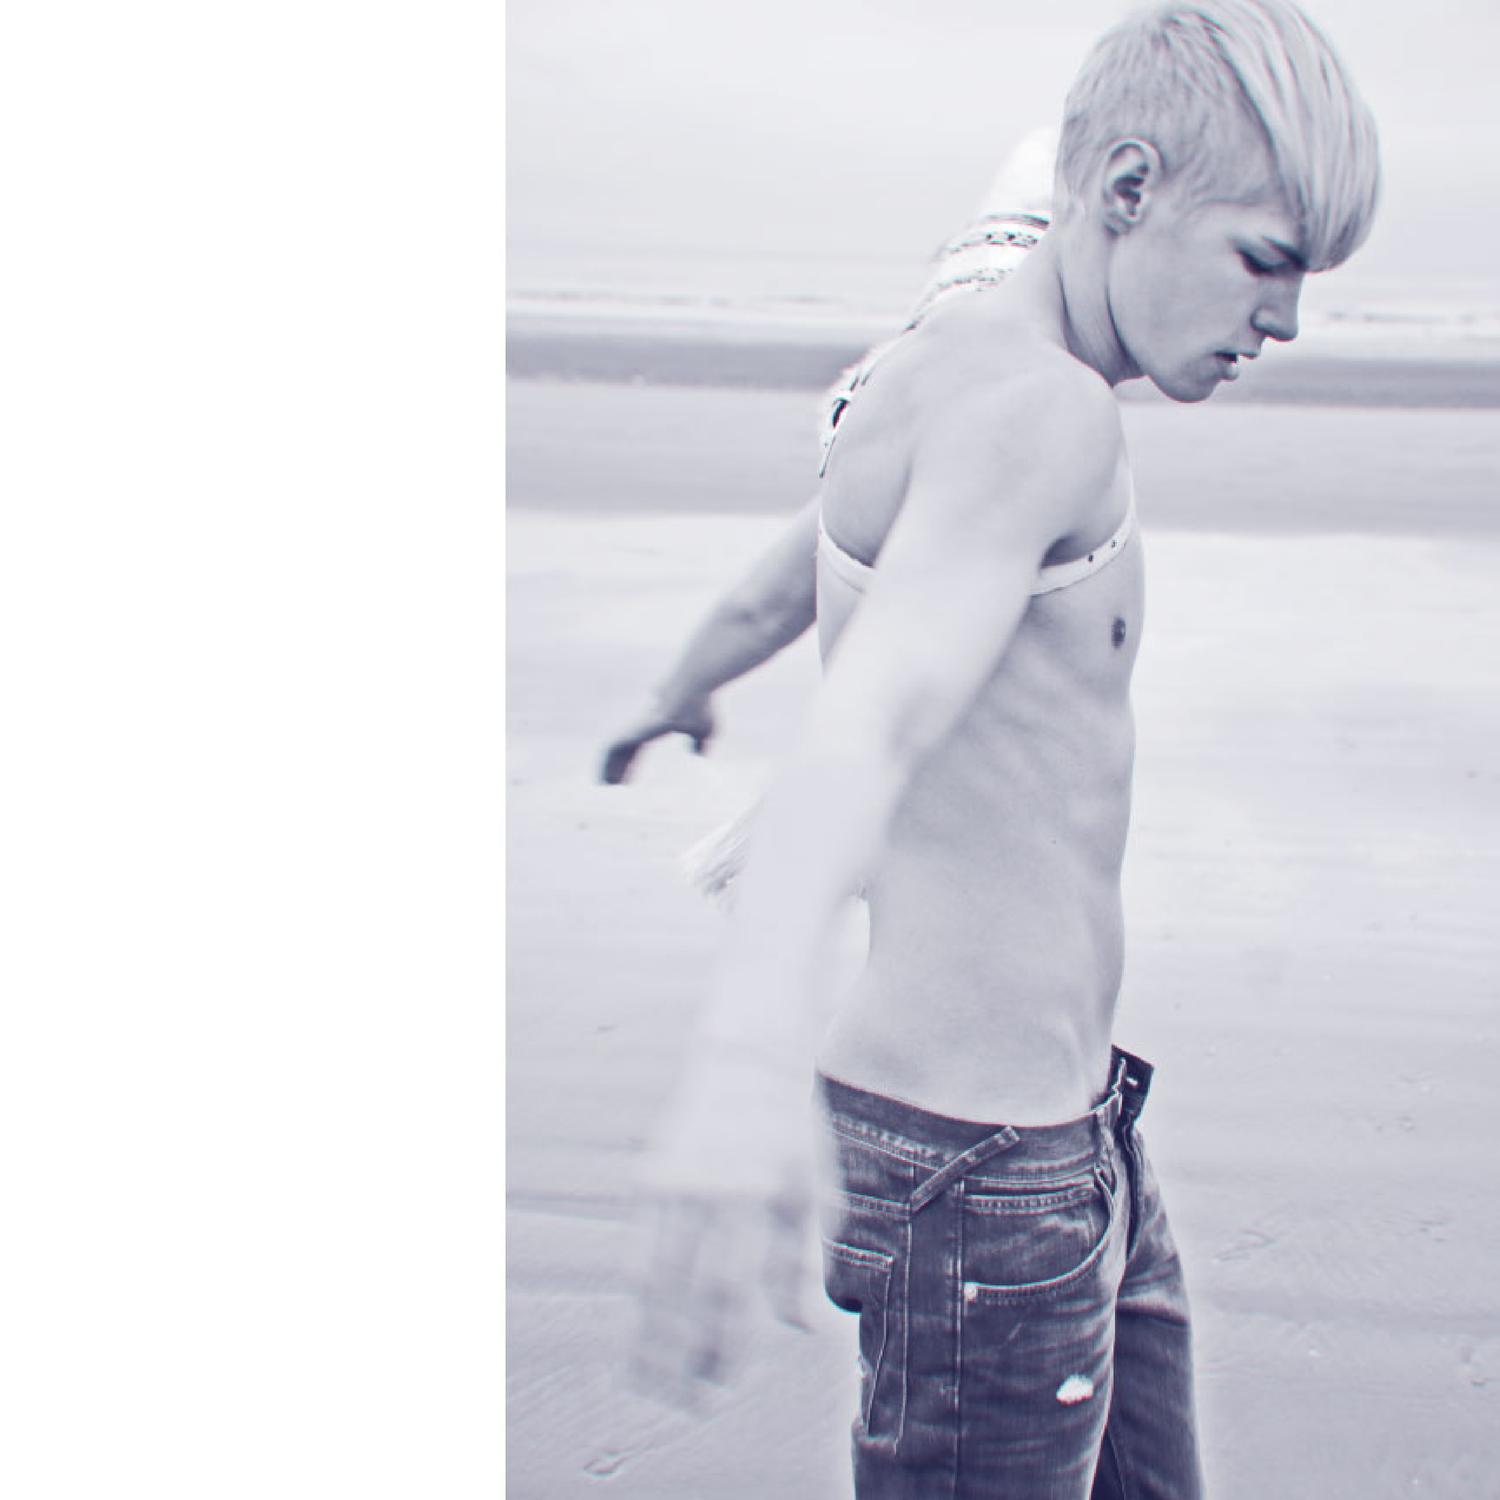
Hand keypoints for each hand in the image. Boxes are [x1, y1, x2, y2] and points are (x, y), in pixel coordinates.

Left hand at [600, 693, 716, 784]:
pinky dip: (604, 761)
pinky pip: (609, 747)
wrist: (691, 689)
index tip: (626, 781)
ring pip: (612, 750)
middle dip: (616, 768)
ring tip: (603, 785)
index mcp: (653, 728)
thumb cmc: (699, 707)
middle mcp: (640, 727)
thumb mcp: (703, 730)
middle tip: (610, 785)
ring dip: (606, 767)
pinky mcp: (631, 727)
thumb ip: (698, 742)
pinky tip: (603, 774)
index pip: (636, 750)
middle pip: (622, 751)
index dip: (630, 765)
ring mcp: (634, 727)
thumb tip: (699, 753)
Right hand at [627, 1051, 823, 1406]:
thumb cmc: (791, 1130)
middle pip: (683, 1293)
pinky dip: (639, 1296)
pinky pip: (637, 1250)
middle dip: (683, 1354)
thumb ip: (799, 1262)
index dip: (724, 1342)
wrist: (747, 1057)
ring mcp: (671, 1184)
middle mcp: (706, 1192)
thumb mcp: (813, 1190)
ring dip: (649, 1335)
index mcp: (754, 1194)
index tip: (725, 1382)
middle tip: (687, 1400)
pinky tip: (643, 1326)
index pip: (729, 1289)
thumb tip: (797, 1329)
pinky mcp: (649, 1180)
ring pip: (649, 1278)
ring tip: (652, 1381)